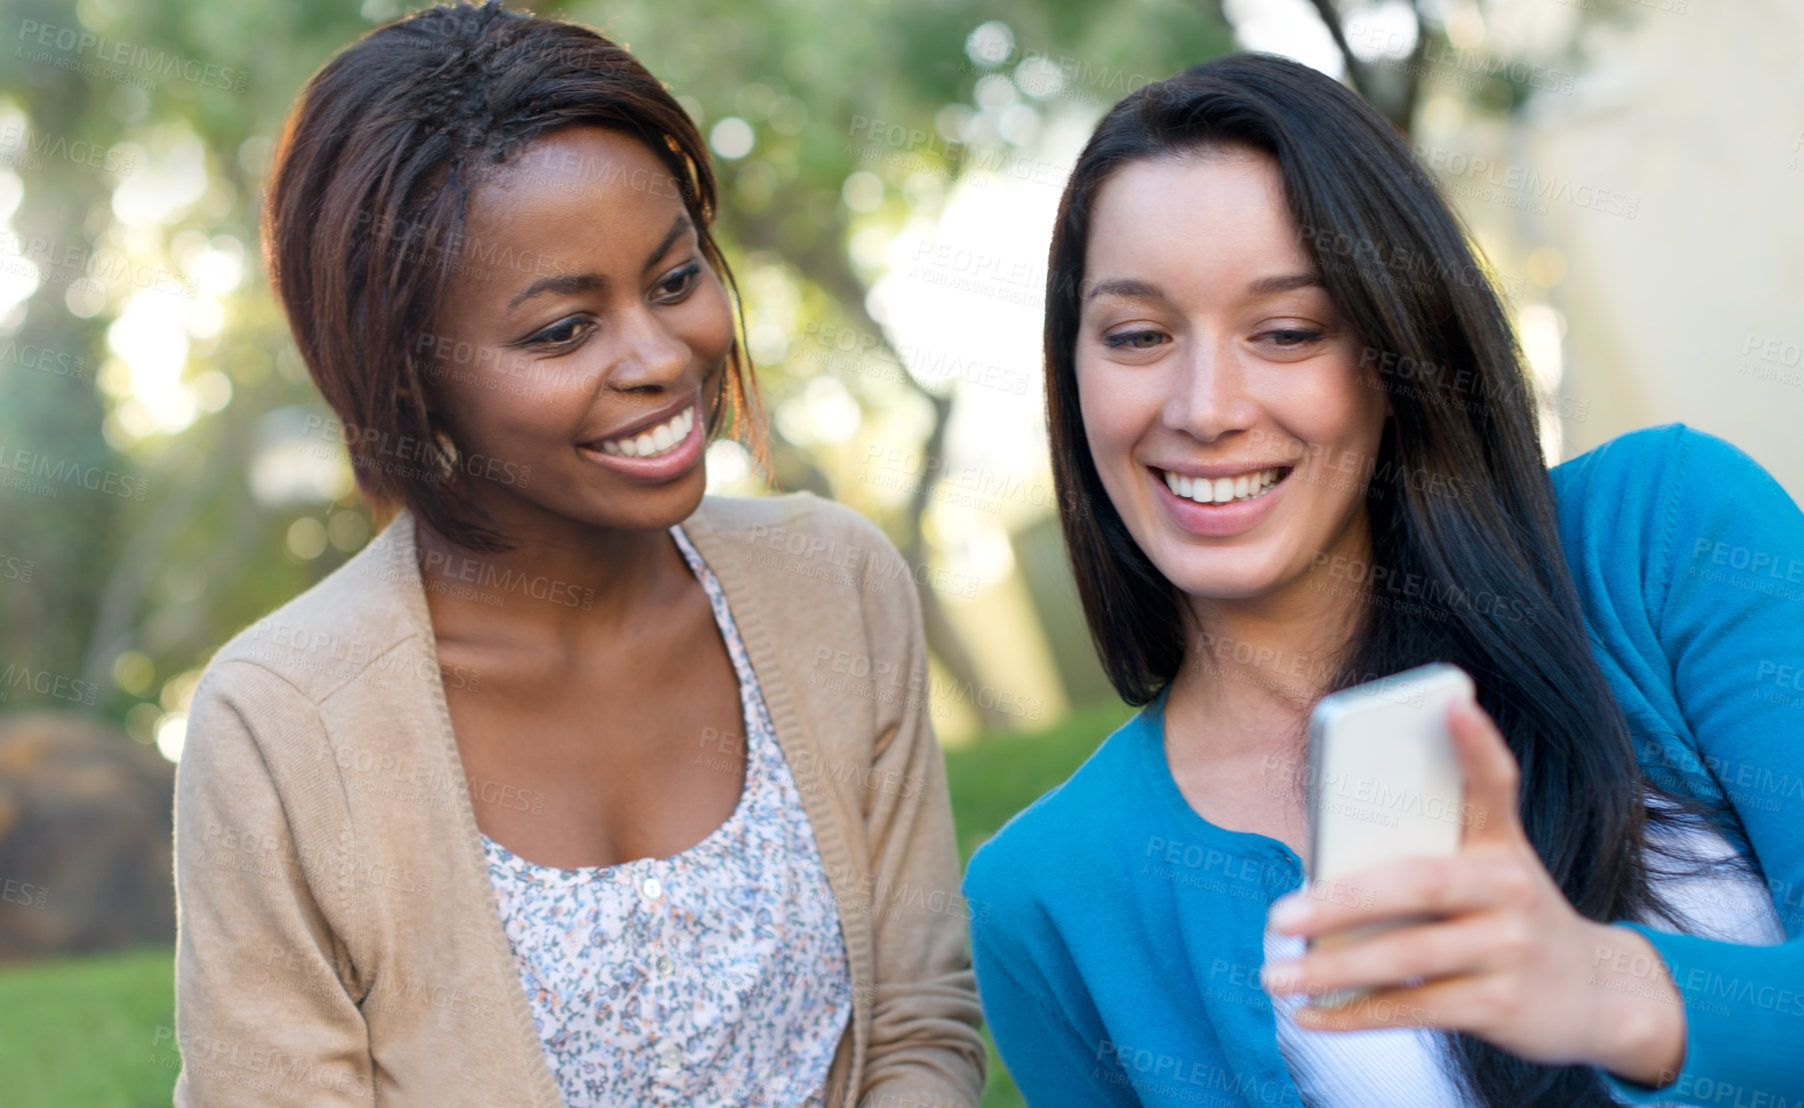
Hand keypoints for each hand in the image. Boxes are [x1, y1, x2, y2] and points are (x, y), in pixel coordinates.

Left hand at [1259, 695, 1686, 1088]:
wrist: (1596, 993)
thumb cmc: (1506, 917)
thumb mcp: (1486, 874)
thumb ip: (1421, 861)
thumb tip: (1320, 882)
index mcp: (1501, 842)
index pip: (1495, 783)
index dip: (1476, 744)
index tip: (1452, 703)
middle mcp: (1513, 887)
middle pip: (1419, 883)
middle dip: (1342, 902)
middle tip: (1279, 916)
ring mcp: (1511, 947)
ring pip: (1408, 955)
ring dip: (1334, 970)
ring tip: (1277, 976)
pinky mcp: (1504, 1004)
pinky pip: (1416, 1007)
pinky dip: (1357, 1013)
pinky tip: (1312, 1015)